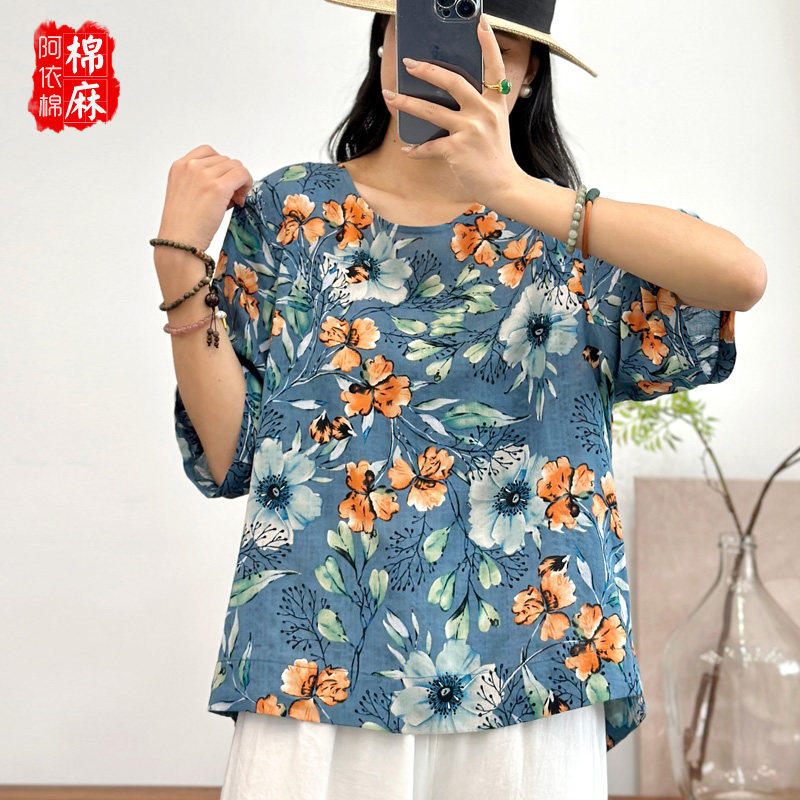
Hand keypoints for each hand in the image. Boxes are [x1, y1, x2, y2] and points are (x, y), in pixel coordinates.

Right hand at [157, 144, 253, 252]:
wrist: (179, 242)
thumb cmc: (182, 226)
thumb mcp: (185, 194)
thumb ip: (202, 181)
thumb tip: (229, 181)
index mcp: (179, 166)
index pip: (208, 152)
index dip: (220, 167)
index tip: (222, 183)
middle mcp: (191, 167)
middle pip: (225, 160)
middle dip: (231, 177)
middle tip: (230, 198)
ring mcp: (204, 175)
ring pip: (236, 166)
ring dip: (239, 182)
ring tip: (233, 201)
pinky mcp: (218, 187)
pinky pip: (242, 174)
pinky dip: (246, 185)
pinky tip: (240, 200)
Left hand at [383, 13, 524, 207]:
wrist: (504, 186)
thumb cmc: (496, 157)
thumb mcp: (495, 126)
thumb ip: (479, 109)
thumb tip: (448, 98)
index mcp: (495, 103)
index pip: (494, 67)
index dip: (488, 43)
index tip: (480, 22)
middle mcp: (483, 113)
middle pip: (452, 81)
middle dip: (427, 70)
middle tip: (409, 63)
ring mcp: (470, 131)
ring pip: (431, 111)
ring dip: (406, 103)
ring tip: (390, 96)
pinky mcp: (457, 150)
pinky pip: (429, 146)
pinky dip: (416, 149)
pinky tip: (408, 150)